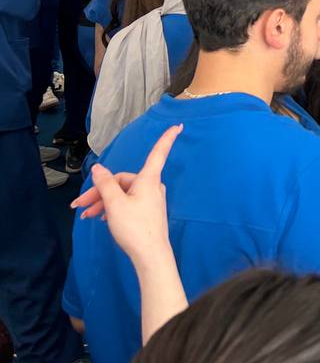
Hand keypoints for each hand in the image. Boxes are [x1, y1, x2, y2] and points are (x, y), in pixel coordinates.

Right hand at [73, 125, 181, 263]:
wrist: (149, 255)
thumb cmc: (134, 227)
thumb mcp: (114, 204)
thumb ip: (104, 184)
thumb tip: (99, 168)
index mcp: (148, 179)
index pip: (158, 153)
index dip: (166, 139)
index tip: (179, 126)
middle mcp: (151, 186)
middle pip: (122, 181)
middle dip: (99, 191)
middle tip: (79, 205)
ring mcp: (150, 199)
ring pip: (122, 193)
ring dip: (102, 201)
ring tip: (84, 215)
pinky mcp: (147, 211)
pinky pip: (126, 203)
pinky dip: (112, 208)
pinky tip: (97, 218)